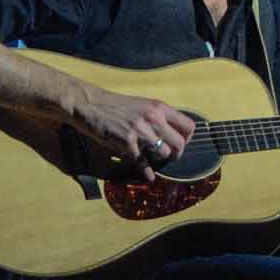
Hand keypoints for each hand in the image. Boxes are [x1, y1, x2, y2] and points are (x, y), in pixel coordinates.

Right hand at [73, 86, 197, 176]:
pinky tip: (149, 175)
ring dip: (160, 159)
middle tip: (171, 157)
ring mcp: (140, 130)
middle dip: (177, 153)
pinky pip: (143, 162)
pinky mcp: (126, 141)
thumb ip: (158, 116)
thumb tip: (173, 132)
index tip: (181, 143)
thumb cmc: (115, 105)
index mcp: (160, 107)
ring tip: (155, 159)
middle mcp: (153, 117)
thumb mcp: (142, 105)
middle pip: (180, 143)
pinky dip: (146, 171)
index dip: (187, 138)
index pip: (189, 126)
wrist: (90, 104)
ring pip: (164, 152)